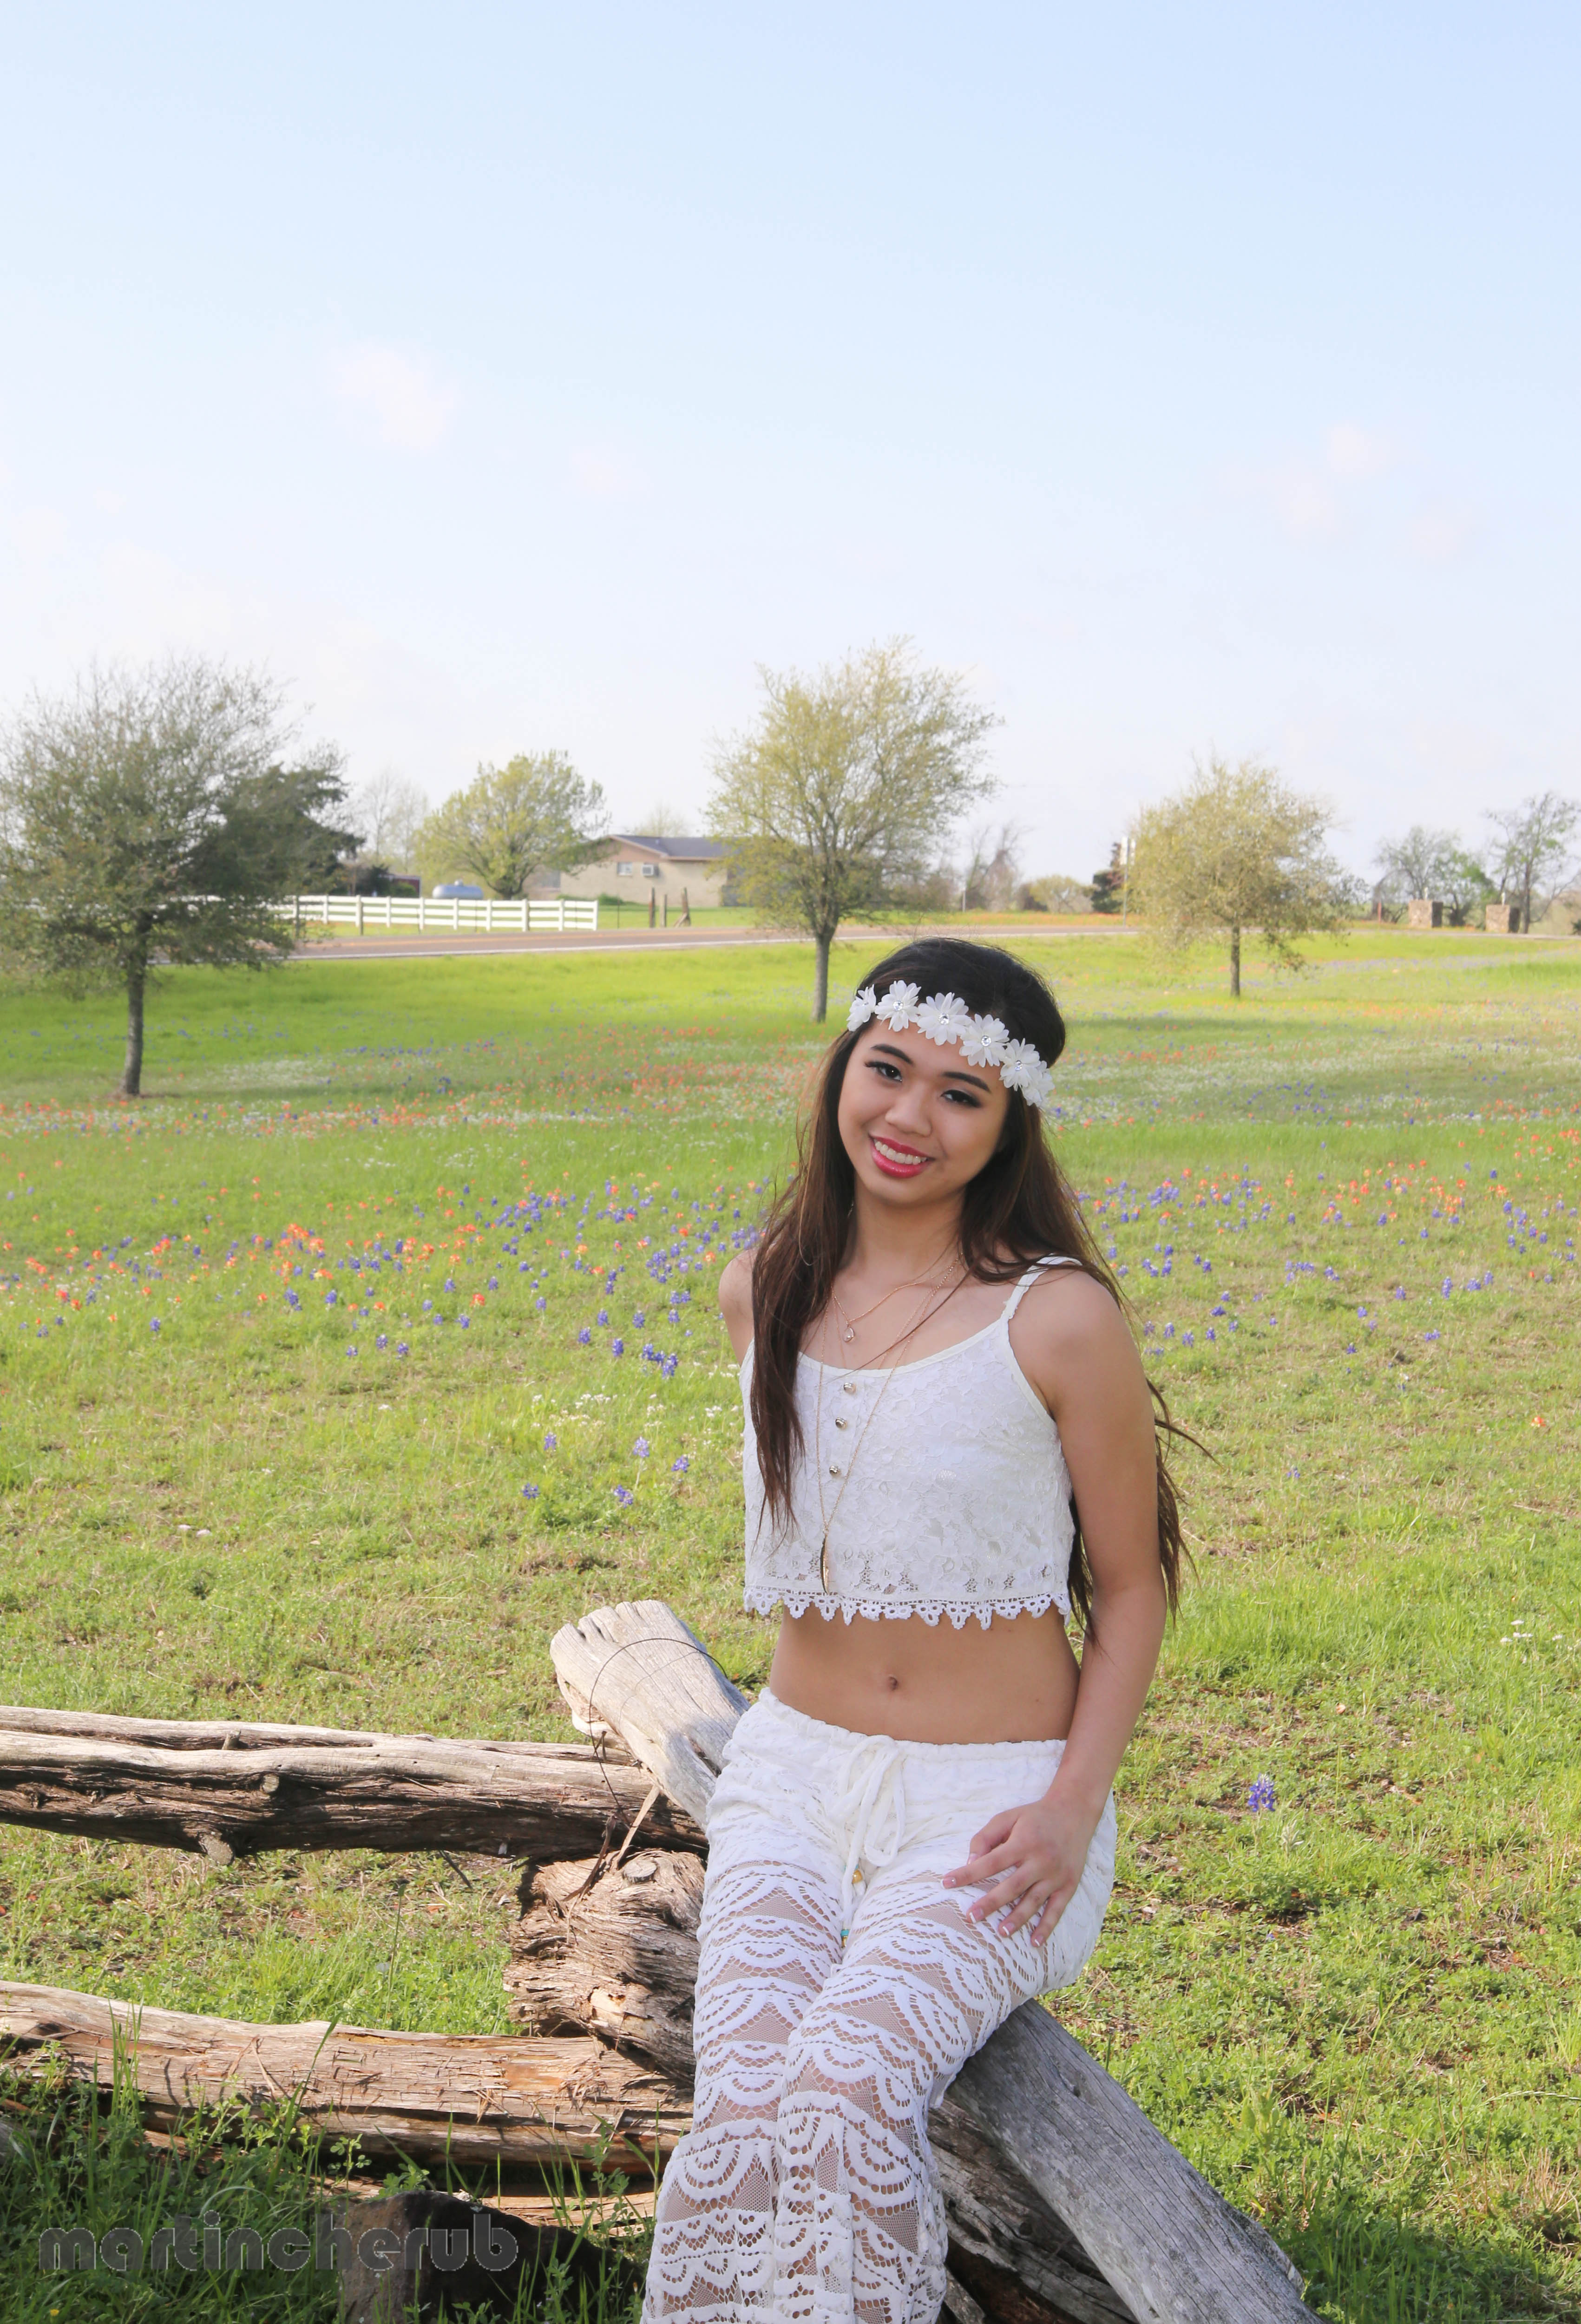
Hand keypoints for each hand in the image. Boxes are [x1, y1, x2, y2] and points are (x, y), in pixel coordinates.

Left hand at [941, 1798, 1096, 1943]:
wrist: (1073, 1813)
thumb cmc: (1034, 1817)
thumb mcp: (1008, 1817)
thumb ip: (986, 1837)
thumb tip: (971, 1861)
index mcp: (1023, 1843)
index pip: (991, 1862)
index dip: (969, 1873)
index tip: (947, 1883)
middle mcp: (1040, 1860)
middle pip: (1012, 1886)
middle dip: (990, 1903)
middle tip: (971, 1917)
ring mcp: (1056, 1875)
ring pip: (1034, 1901)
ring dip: (1017, 1919)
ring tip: (1000, 1932)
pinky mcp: (1069, 1885)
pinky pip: (1057, 1909)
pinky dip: (1046, 1927)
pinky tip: (1034, 1942)